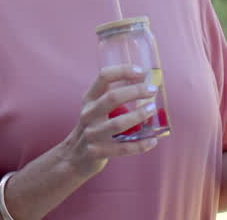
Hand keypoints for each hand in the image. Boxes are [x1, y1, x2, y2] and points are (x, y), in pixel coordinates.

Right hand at [61, 64, 160, 178]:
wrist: (74, 156)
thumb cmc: (93, 126)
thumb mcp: (97, 107)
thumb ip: (115, 93)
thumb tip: (143, 79)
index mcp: (89, 99)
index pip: (103, 77)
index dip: (123, 71)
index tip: (141, 71)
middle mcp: (88, 114)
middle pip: (112, 97)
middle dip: (135, 91)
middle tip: (152, 89)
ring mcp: (91, 134)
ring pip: (117, 124)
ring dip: (138, 115)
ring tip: (152, 109)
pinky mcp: (96, 152)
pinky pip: (122, 148)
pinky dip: (140, 145)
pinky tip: (153, 140)